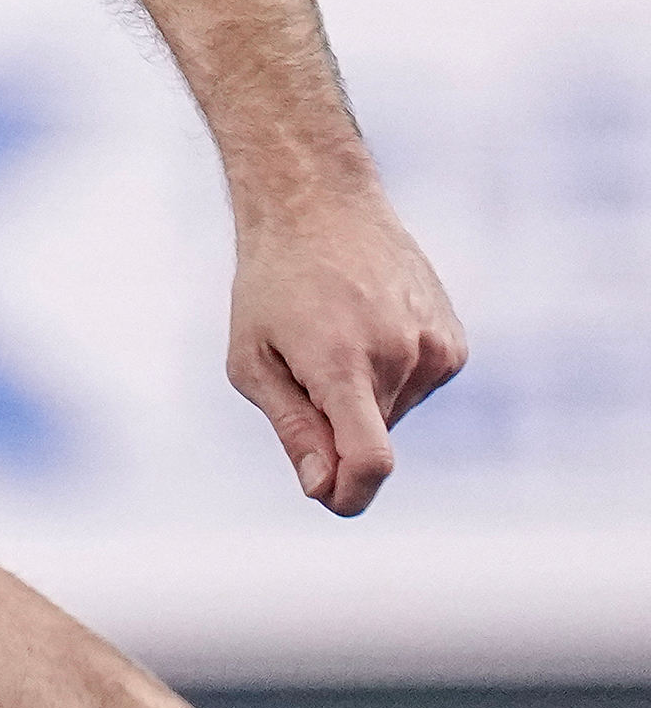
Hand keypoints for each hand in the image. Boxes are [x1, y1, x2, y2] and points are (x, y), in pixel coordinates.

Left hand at [225, 196, 466, 516]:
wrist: (321, 207)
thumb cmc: (271, 286)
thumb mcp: (253, 361)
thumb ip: (292, 429)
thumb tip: (322, 489)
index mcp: (345, 365)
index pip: (370, 459)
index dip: (353, 494)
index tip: (334, 500)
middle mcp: (401, 357)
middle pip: (369, 439)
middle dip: (334, 428)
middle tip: (301, 368)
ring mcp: (436, 348)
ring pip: (393, 415)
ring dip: (360, 400)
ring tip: (333, 337)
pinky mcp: (454, 343)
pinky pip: (415, 389)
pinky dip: (387, 380)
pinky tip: (366, 331)